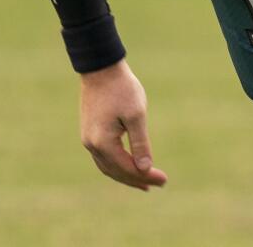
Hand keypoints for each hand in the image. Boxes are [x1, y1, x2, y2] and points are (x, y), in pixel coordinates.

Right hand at [78, 60, 167, 190]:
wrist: (101, 68)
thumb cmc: (121, 88)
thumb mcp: (136, 115)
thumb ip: (140, 143)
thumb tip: (145, 168)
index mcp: (104, 142)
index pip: (127, 168)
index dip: (146, 176)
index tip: (164, 179)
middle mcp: (92, 144)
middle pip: (116, 171)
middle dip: (137, 179)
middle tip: (157, 184)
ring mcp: (88, 138)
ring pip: (107, 166)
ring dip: (125, 175)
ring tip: (143, 182)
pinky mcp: (89, 131)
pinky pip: (103, 157)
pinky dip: (116, 164)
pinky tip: (127, 164)